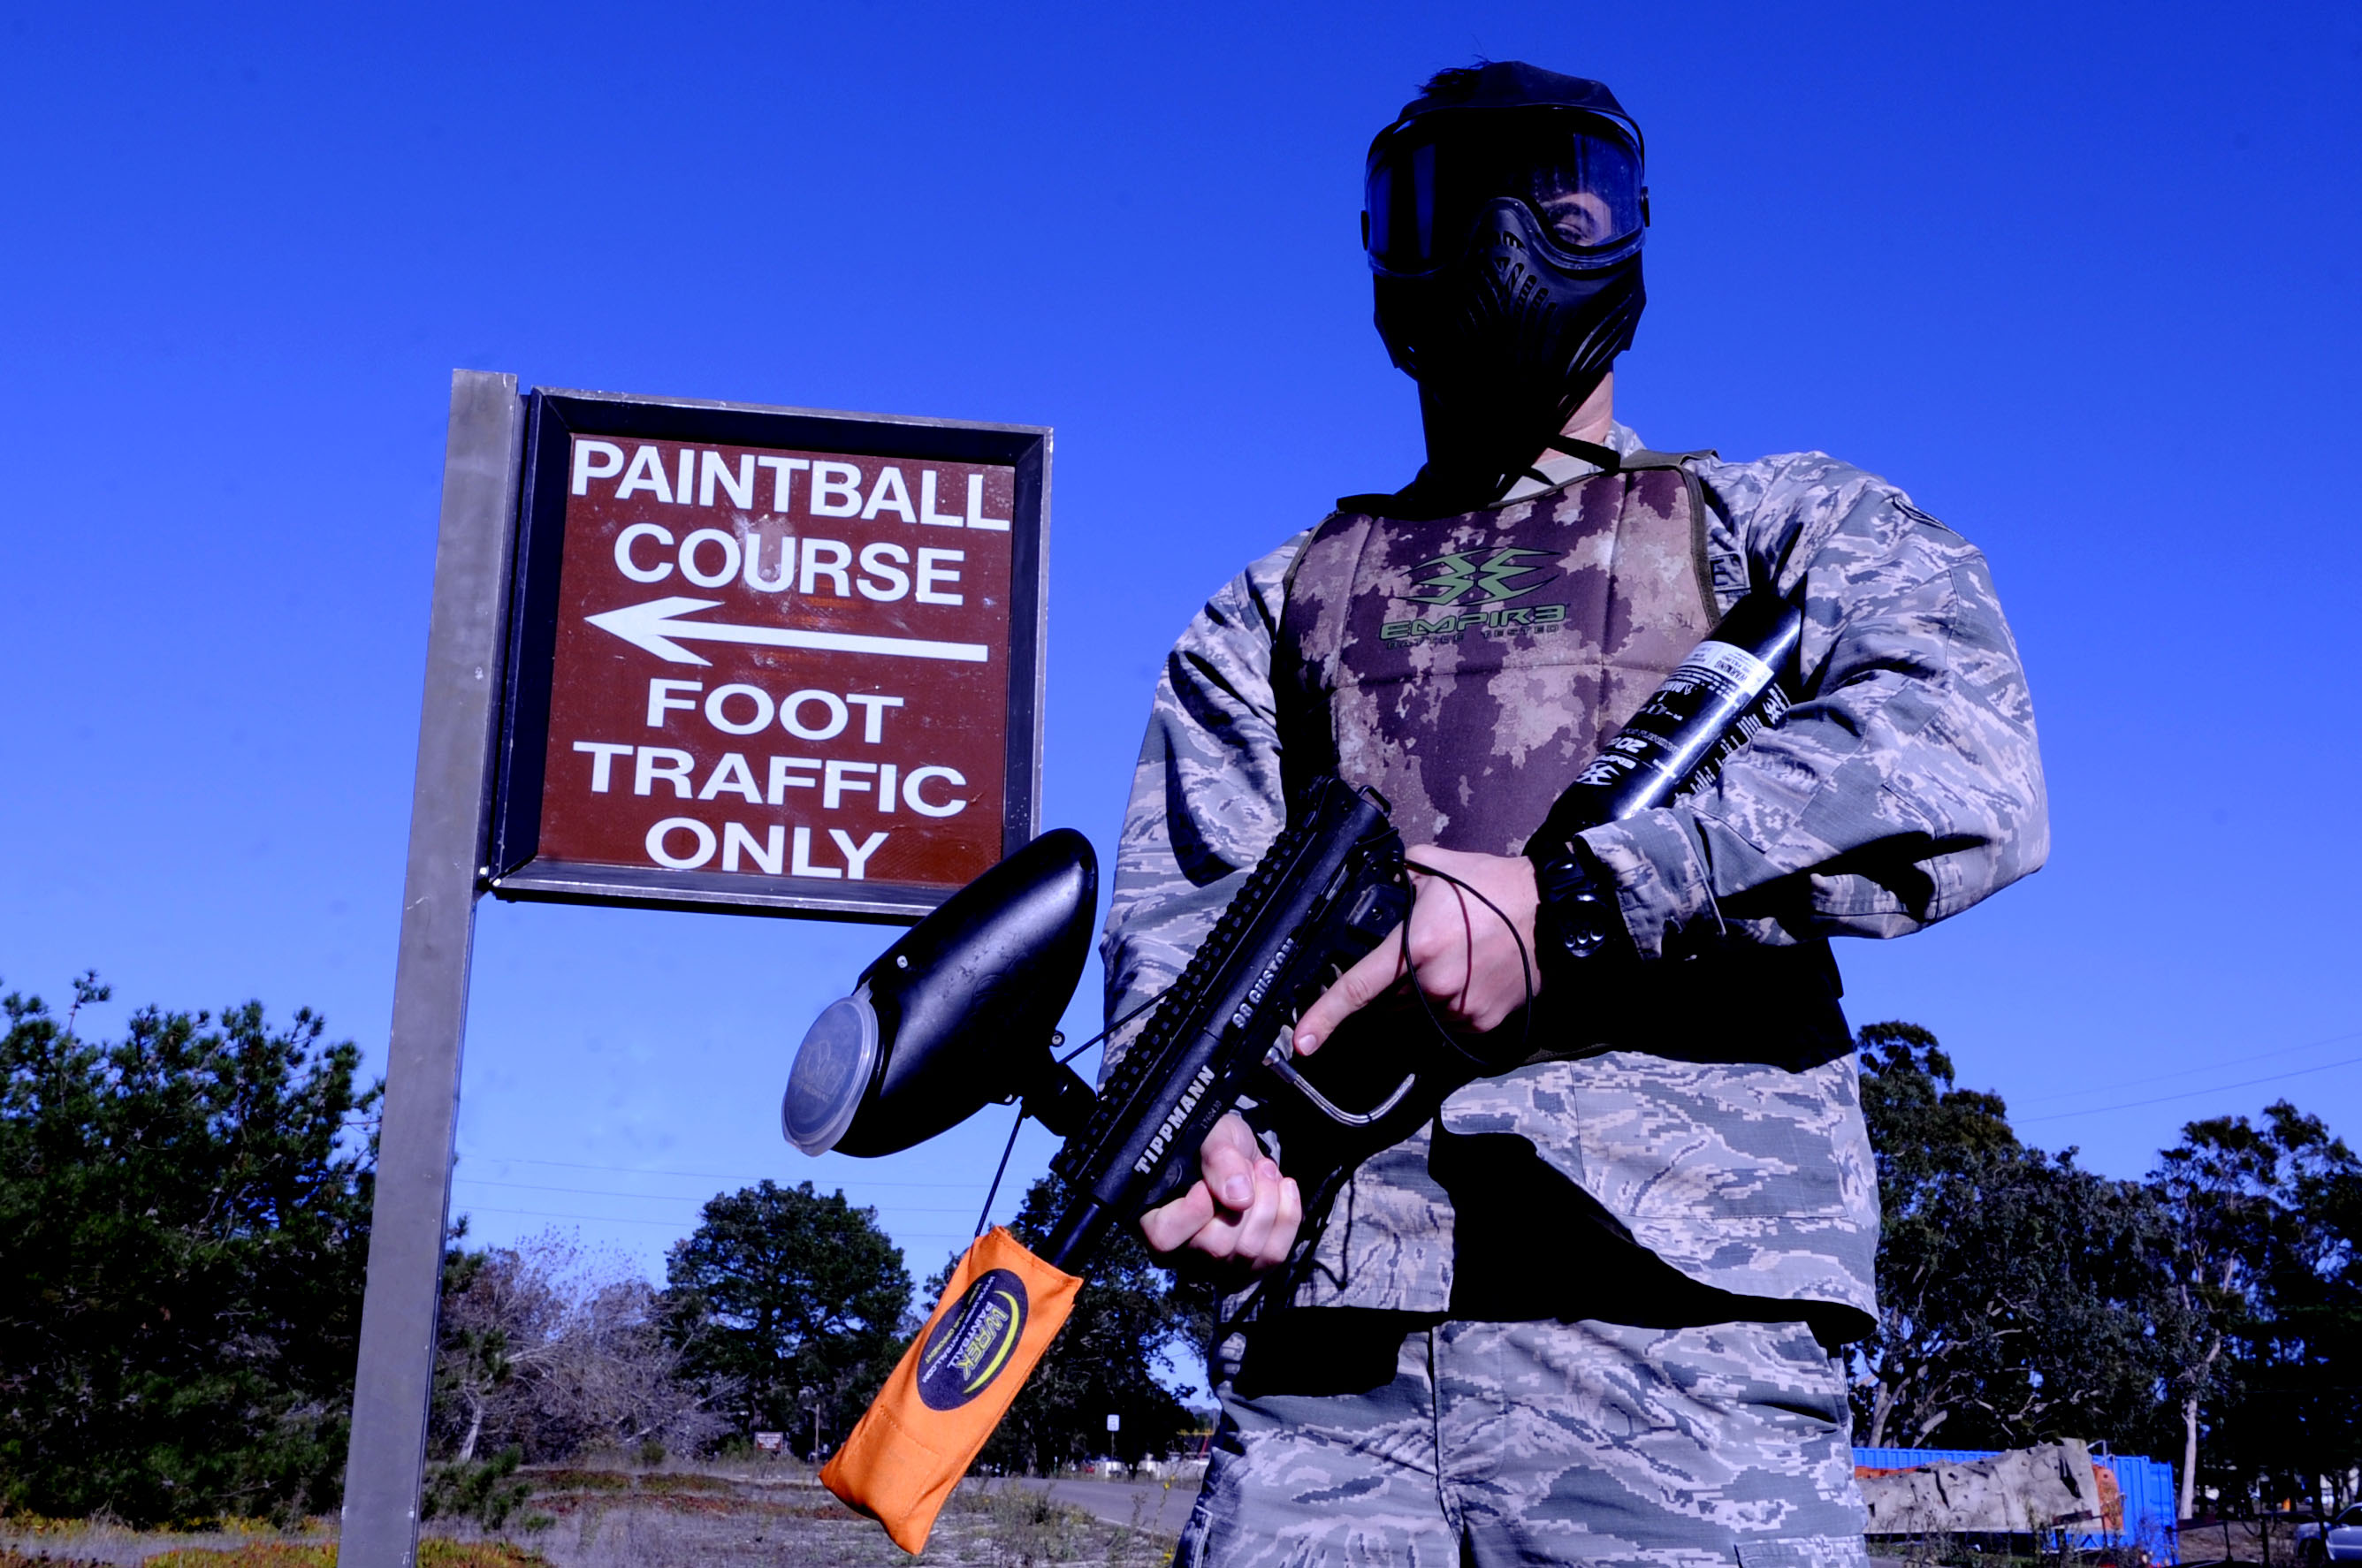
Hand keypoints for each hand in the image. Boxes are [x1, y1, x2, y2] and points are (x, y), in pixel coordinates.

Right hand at [1137, 1112, 1300, 1272]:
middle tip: (1251, 1165)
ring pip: (1250, 1252)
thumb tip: (1240, 1198)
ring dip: (1268, 1203)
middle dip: (1245, 1199)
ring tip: (1266, 1169)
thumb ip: (1218, 1160)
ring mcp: (1215, 1270)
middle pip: (1216, 1246)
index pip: (1165, 1237)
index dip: (1193, 1210)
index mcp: (1153, 1222)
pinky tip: (1285, 1186)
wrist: (1238, 1154)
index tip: (1210, 1179)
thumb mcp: (1212, 1137)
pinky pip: (1274, 1255)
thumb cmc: (1213, 1143)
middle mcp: (1181, 1256)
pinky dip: (1287, 1216)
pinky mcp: (1248, 1272)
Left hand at [1293, 845, 1540, 1052]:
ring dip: (1418, 995)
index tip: (1302, 1042)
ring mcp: (1458, 1010)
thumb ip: (1399, 874)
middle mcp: (1432, 986)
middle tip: (1416, 953)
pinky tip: (1467, 975)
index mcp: (1414, 947)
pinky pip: (1446, 1022)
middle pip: (1385, 1002)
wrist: (1553, 914)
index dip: (1323, 1017)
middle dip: (1388, 984)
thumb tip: (1382, 878)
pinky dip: (1447, 1004)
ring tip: (1450, 958)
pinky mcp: (1480, 1024)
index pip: (1356, 988)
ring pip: (1415, 1014)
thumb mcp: (1436, 867)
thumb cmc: (1495, 888)